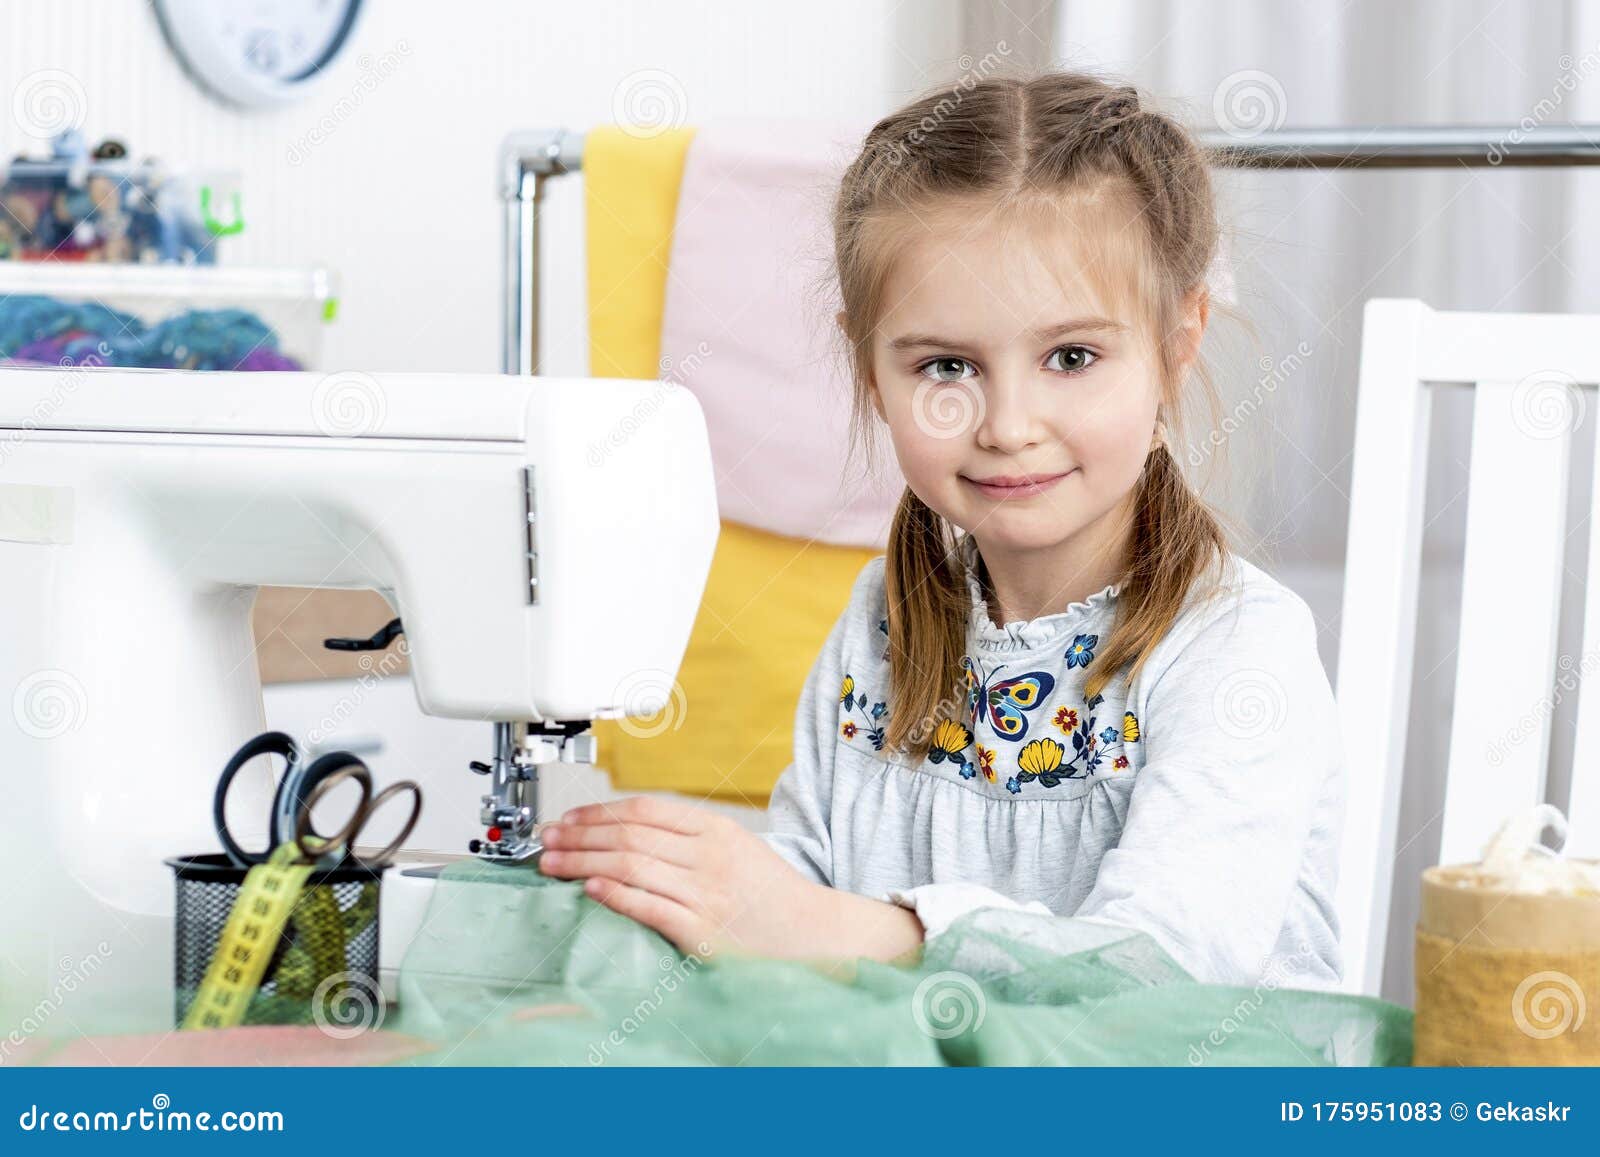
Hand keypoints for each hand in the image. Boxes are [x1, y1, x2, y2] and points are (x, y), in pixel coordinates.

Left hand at [537, 796, 923, 963]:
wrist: (814, 932)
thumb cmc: (770, 893)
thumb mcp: (734, 846)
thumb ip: (686, 837)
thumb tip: (626, 831)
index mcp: (715, 830)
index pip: (643, 810)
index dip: (597, 812)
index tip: (567, 819)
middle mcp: (708, 856)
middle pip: (628, 835)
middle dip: (578, 835)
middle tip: (546, 840)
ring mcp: (705, 893)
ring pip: (630, 866)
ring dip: (582, 863)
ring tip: (553, 864)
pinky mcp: (702, 931)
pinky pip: (649, 907)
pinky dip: (615, 895)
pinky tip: (589, 890)